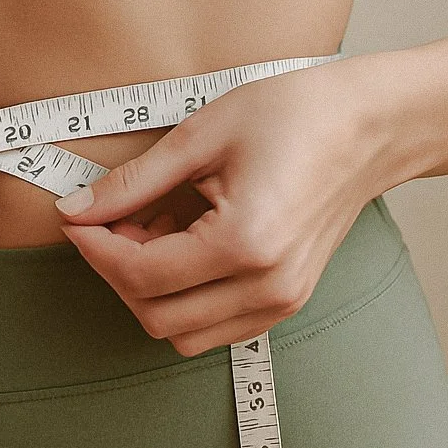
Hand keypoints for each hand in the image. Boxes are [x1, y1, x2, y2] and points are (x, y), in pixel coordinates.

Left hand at [54, 56, 396, 357]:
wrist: (371, 125)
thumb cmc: (295, 114)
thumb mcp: (202, 134)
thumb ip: (134, 182)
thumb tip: (76, 209)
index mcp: (246, 243)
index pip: (141, 274)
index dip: (95, 247)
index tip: (77, 216)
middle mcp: (268, 286)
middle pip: (156, 315)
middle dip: (116, 271)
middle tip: (106, 220)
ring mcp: (282, 300)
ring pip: (183, 333)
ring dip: (148, 291)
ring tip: (145, 231)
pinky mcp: (287, 299)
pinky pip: (216, 326)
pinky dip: (182, 298)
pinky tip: (179, 244)